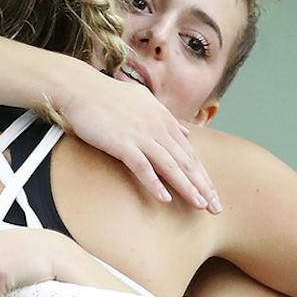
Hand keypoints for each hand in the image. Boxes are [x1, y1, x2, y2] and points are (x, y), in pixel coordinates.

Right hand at [51, 70, 220, 211]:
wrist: (81, 88)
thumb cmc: (109, 96)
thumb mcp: (145, 101)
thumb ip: (167, 118)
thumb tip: (186, 131)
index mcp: (164, 120)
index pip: (189, 153)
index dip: (202, 175)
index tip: (212, 194)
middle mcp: (158, 128)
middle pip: (186, 162)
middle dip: (203, 186)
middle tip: (216, 207)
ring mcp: (141, 135)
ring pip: (170, 166)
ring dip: (186, 187)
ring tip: (200, 205)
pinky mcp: (122, 143)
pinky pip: (142, 167)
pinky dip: (154, 182)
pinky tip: (165, 198)